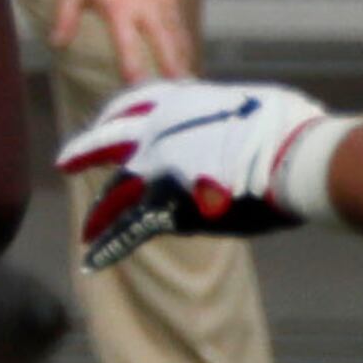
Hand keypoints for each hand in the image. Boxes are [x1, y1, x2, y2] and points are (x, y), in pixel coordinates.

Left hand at [49, 0, 190, 83]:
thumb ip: (65, 16)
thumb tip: (56, 42)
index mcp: (119, 9)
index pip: (126, 43)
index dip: (132, 64)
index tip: (137, 84)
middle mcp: (146, 7)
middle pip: (163, 42)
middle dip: (171, 65)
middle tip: (179, 86)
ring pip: (176, 31)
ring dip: (182, 53)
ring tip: (186, 75)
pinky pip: (179, 16)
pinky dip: (183, 33)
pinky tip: (185, 47)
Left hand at [57, 78, 344, 268]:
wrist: (294, 155)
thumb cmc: (289, 128)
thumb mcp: (249, 104)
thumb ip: (225, 113)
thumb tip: (232, 118)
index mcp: (179, 102)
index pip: (135, 104)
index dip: (117, 114)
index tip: (104, 120)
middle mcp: (157, 132)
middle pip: (112, 145)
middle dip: (87, 153)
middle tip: (67, 161)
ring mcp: (157, 169)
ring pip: (119, 193)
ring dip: (103, 212)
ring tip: (89, 230)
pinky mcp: (165, 206)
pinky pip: (130, 230)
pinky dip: (111, 246)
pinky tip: (92, 260)